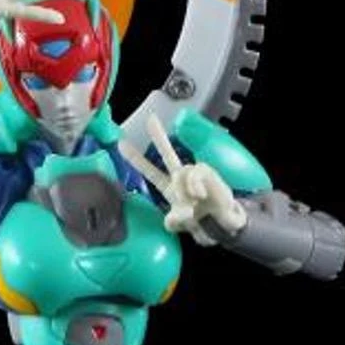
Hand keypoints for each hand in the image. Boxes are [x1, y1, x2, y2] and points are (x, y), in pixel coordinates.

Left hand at [120, 114, 246, 235]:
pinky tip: (199, 196)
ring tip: (193, 202)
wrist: (222, 225)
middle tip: (150, 118)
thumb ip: (174, 222)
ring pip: (181, 173)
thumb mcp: (181, 225)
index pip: (150, 171)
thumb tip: (179, 213)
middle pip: (167, 154)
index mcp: (169, 187)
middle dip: (159, 136)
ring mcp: (193, 175)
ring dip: (184, 191)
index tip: (121, 144)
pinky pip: (194, 174)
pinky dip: (194, 187)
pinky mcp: (207, 172)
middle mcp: (180, 177)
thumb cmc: (201, 223)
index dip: (136, 159)